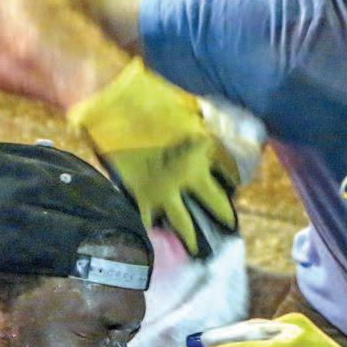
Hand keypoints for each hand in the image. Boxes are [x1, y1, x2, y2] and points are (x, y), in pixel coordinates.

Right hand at [69, 58, 239, 255]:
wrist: (113, 100)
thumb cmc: (150, 96)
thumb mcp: (189, 107)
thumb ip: (205, 124)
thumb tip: (216, 134)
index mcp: (205, 149)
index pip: (231, 171)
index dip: (233, 179)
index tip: (233, 185)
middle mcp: (190, 174)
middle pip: (217, 205)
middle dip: (225, 217)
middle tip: (229, 227)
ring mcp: (164, 189)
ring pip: (185, 224)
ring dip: (193, 238)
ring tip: (197, 249)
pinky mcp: (140, 195)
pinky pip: (148, 222)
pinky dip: (152, 230)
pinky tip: (156, 237)